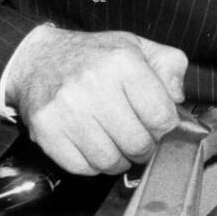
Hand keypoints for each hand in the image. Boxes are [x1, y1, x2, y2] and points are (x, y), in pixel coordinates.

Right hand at [5, 27, 187, 175]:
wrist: (38, 60)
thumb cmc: (93, 58)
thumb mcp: (138, 47)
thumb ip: (170, 67)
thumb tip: (178, 98)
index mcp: (122, 62)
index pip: (161, 117)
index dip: (166, 128)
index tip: (159, 127)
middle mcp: (93, 84)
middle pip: (138, 144)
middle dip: (144, 147)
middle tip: (139, 139)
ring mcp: (67, 110)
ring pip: (111, 161)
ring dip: (120, 159)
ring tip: (117, 143)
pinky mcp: (47, 130)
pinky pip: (83, 168)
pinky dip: (94, 164)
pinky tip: (94, 145)